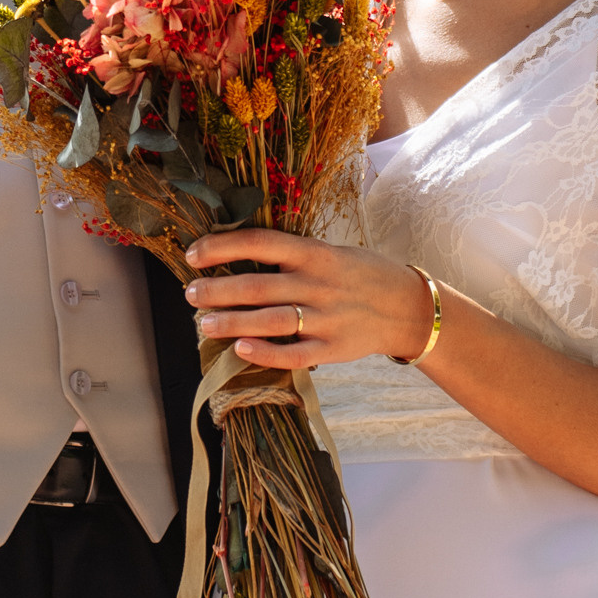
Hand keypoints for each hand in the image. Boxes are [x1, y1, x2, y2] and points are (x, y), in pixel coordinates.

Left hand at [183, 230, 431, 367]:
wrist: (407, 307)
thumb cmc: (360, 274)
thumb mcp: (329, 252)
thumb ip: (290, 256)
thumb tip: (237, 257)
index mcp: (315, 253)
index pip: (259, 243)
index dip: (221, 247)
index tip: (192, 254)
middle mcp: (318, 284)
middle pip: (257, 286)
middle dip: (216, 291)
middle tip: (190, 295)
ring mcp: (326, 319)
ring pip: (269, 321)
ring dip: (231, 323)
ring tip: (203, 324)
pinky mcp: (333, 349)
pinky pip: (293, 354)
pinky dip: (265, 353)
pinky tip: (239, 350)